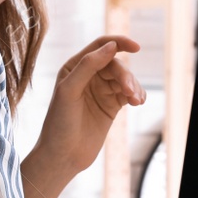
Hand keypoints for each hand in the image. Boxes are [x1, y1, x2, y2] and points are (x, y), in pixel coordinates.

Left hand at [36, 34, 145, 176]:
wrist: (63, 155)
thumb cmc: (59, 123)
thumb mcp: (69, 90)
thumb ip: (88, 65)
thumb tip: (112, 46)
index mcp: (75, 67)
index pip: (101, 46)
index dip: (119, 42)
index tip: (136, 47)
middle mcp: (89, 75)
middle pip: (116, 65)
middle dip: (125, 76)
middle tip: (129, 93)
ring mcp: (101, 91)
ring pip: (125, 79)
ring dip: (133, 87)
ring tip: (135, 101)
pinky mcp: (112, 106)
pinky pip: (130, 94)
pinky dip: (138, 95)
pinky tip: (138, 102)